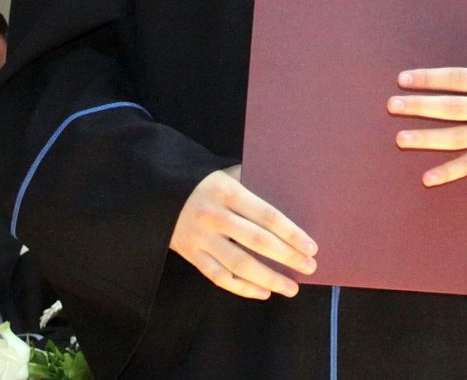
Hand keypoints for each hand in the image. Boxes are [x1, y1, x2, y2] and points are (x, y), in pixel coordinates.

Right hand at [169, 166, 317, 300]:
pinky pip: (219, 277)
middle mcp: (214, 216)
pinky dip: (242, 288)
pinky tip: (263, 292)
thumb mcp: (225, 174)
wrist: (156, 193)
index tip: (311, 246)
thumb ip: (252, 183)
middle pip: (257, 241)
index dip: (291, 233)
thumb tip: (287, 196)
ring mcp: (201, 238)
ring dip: (269, 278)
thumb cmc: (202, 182)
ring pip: (239, 264)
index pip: (267, 215)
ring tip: (291, 288)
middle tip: (309, 267)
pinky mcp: (191, 255)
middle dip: (287, 257)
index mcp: (227, 191)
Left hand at [389, 61, 466, 186]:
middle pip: (453, 108)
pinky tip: (427, 178)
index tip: (402, 79)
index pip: (457, 78)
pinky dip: (449, 172)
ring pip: (458, 138)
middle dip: (421, 106)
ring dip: (428, 139)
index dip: (430, 78)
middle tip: (392, 105)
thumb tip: (438, 49)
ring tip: (400, 138)